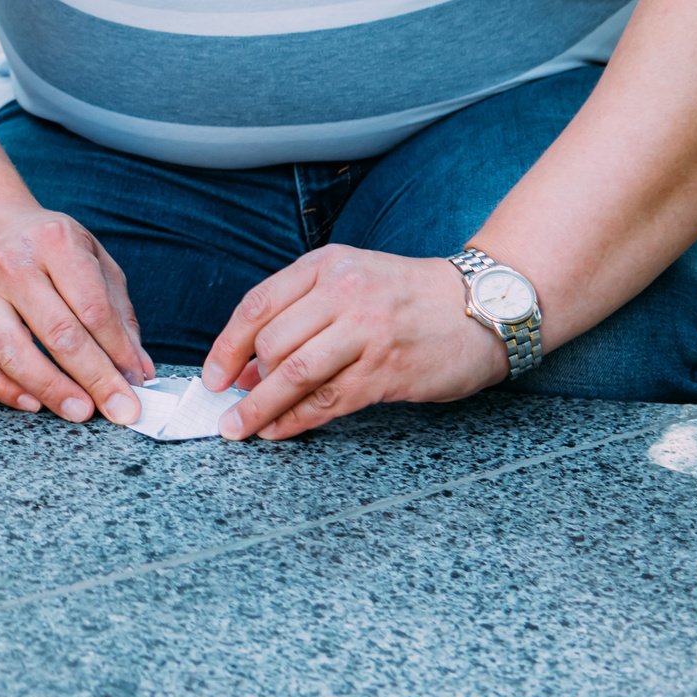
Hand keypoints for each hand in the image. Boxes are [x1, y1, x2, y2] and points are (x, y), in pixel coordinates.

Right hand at [0, 207, 153, 425]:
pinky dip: (5, 390)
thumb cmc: (43, 245)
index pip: (94, 308)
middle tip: (120, 410)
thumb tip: (138, 368)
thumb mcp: (90, 257)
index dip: (119, 351)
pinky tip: (34, 403)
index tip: (137, 383)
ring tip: (81, 412)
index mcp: (54, 243)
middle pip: (59, 334)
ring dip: (52, 390)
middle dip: (96, 379)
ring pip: (14, 354)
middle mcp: (13, 266)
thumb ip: (118, 310)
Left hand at [202, 247, 506, 440]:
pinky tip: (278, 430)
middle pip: (271, 342)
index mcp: (326, 265)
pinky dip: (296, 420)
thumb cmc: (408, 297)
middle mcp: (343, 292)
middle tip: (229, 407)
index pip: (257, 305)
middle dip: (243, 381)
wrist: (485, 307)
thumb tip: (248, 368)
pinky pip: (328, 401)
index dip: (226, 345)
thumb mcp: (352, 279)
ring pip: (294, 374)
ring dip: (260, 408)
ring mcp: (367, 331)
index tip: (212, 376)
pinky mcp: (388, 370)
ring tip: (240, 429)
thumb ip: (301, 314)